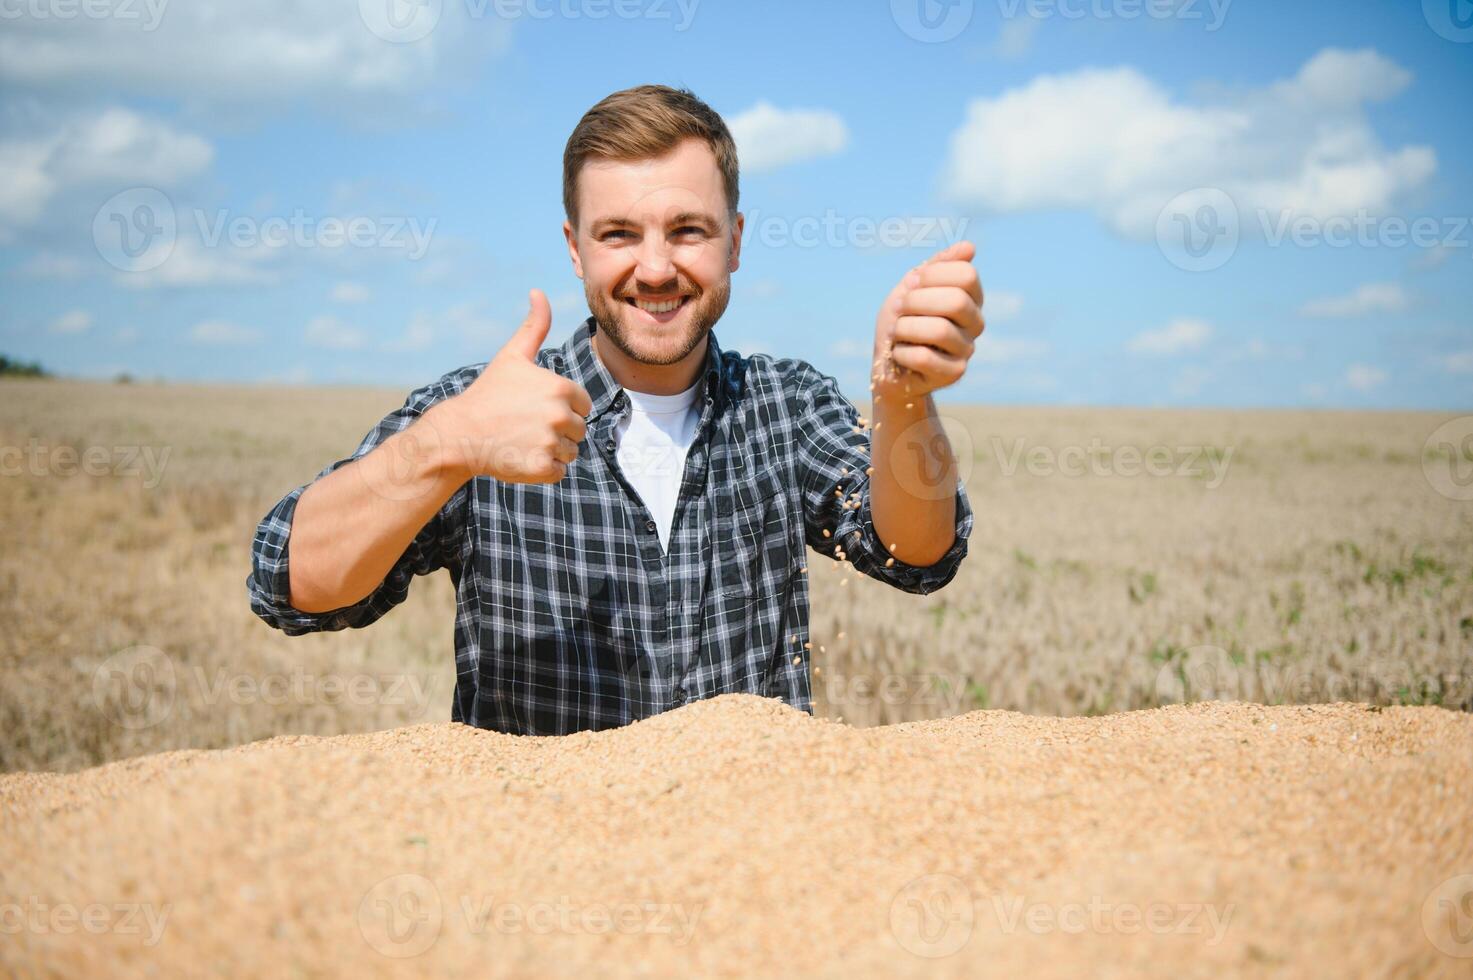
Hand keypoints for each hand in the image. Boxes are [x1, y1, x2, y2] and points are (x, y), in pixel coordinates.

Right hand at [430, 288, 592, 483]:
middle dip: (557, 430)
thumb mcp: (512, 356)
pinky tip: (521, 457)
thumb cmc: (488, 394)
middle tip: (525, 426)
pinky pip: (559, 472)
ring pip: (570, 452)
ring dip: (552, 450)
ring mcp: (552, 443)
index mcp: (561, 388)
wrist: (459, 434)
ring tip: (522, 441)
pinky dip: (544, 469)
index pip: (582, 404)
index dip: (561, 407)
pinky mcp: (543, 468)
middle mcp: (561, 415)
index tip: (534, 407)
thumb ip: (534, 326)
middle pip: (578, 429)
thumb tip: (538, 292)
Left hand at [871, 240, 984, 402]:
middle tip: (901, 310)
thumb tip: (970, 247)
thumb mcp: (912, 288)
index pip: (966, 274)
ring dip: (905, 328)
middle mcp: (976, 323)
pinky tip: (900, 355)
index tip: (913, 285)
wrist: (888, 367)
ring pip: (939, 330)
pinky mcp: (954, 374)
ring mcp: (967, 350)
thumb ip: (937, 266)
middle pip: (956, 301)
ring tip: (898, 333)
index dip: (932, 275)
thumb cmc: (901, 322)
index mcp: (971, 297)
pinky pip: (924, 357)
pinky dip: (901, 353)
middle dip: (916, 301)